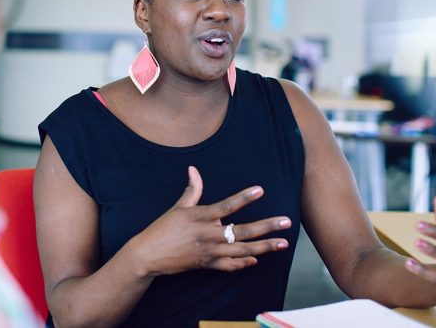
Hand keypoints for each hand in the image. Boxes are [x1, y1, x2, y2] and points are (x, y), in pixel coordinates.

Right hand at [126, 166, 291, 276]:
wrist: (148, 255)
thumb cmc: (163, 228)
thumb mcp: (178, 207)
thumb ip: (192, 189)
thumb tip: (193, 169)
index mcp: (201, 217)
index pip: (227, 206)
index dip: (244, 197)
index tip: (260, 190)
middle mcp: (208, 234)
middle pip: (243, 231)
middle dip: (267, 227)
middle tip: (286, 222)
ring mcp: (209, 251)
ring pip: (242, 250)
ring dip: (264, 247)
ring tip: (282, 244)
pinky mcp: (207, 264)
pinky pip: (230, 265)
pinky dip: (244, 263)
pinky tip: (257, 259)